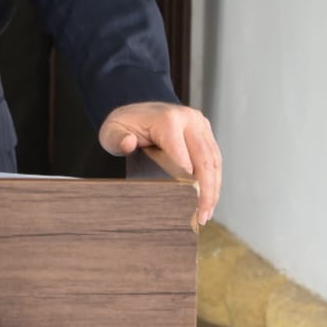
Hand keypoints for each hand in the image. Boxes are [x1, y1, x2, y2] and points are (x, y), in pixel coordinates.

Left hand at [99, 101, 221, 226]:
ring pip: (213, 161)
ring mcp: (199, 123)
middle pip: (204, 161)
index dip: (187, 185)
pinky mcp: (205, 130)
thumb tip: (128, 143)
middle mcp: (188, 118)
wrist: (136, 109)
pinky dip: (214, 178)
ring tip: (206, 212)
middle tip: (201, 217)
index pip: (183, 158)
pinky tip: (209, 197)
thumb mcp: (112, 131)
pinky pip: (214, 157)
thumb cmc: (125, 125)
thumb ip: (116, 139)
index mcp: (168, 119)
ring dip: (213, 189)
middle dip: (205, 192)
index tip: (188, 207)